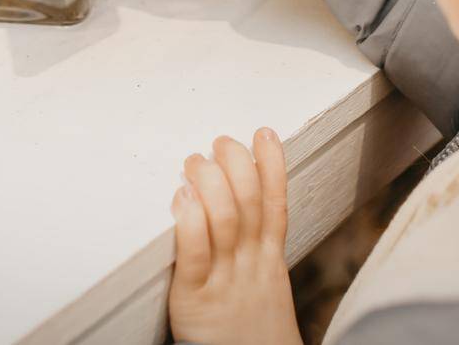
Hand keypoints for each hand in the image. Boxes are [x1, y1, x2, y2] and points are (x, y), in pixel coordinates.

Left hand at [168, 129, 301, 344]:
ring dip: (211, 182)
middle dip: (236, 163)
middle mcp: (251, 266)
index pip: (276, 204)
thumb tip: (237, 207)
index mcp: (269, 261)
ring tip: (195, 161)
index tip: (264, 133)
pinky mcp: (195, 301)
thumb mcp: (265, 286)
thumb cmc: (252, 332)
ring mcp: (225, 282)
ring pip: (226, 220)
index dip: (272, 166)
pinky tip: (182, 198)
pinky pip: (195, 256)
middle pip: (251, 203)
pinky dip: (189, 222)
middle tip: (219, 143)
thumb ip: (254, 250)